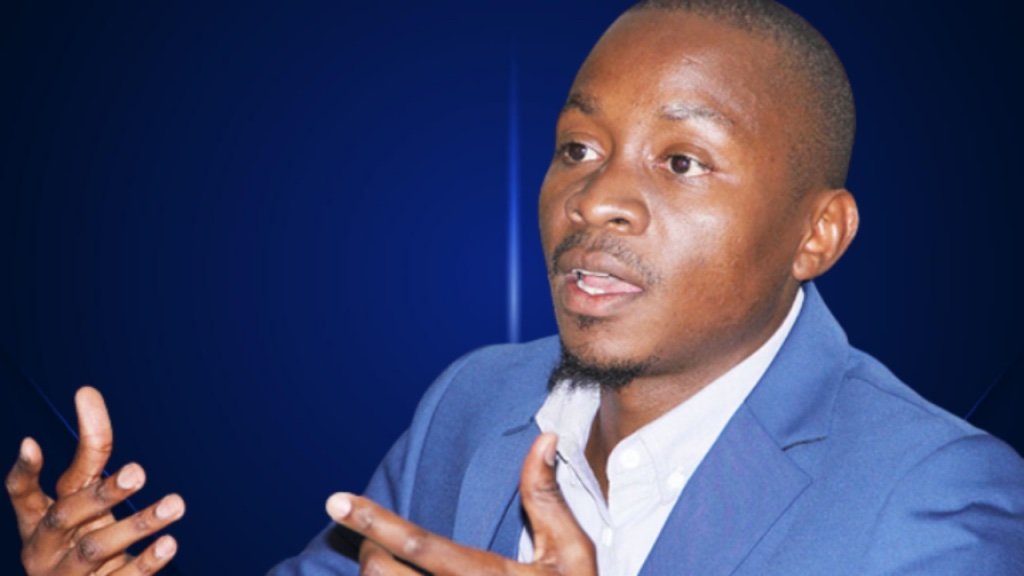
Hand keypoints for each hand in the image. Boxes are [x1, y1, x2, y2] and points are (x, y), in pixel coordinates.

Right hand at [6, 386, 185, 574]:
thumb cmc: (78, 536)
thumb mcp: (79, 496)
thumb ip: (89, 451)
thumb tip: (86, 391)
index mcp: (38, 519)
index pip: (24, 493)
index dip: (24, 470)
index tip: (30, 442)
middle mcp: (47, 546)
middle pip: (68, 516)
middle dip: (103, 493)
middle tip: (139, 471)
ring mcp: (70, 574)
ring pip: (98, 548)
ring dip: (138, 523)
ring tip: (176, 503)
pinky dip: (147, 561)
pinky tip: (170, 543)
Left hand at [326, 433, 596, 575]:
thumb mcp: (571, 552)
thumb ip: (547, 497)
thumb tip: (544, 437)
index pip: (420, 546)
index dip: (374, 521)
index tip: (336, 501)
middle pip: (381, 574)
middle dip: (371, 546)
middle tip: (380, 537)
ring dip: (376, 573)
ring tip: (390, 562)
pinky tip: (396, 575)